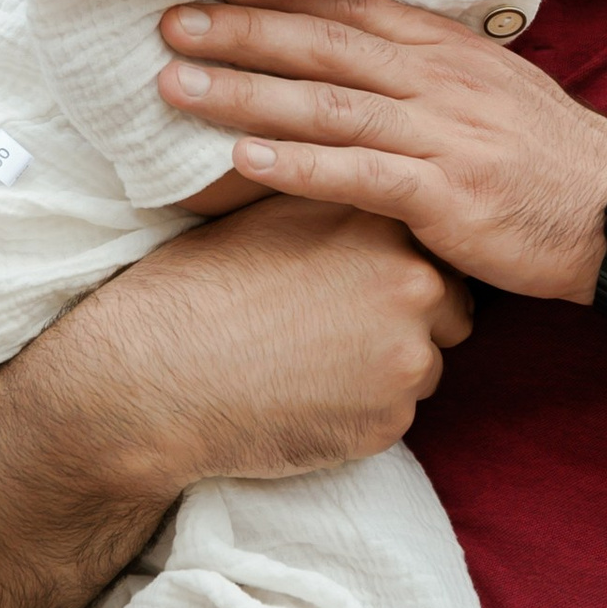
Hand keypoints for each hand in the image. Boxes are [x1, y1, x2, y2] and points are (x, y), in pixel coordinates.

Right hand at [70, 190, 471, 495]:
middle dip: (409, 320)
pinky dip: (362, 413)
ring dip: (387, 370)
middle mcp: (414, 285)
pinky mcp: (391, 422)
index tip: (361, 279)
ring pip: (425, 365)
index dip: (399, 264)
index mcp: (385, 222)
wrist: (157, 374)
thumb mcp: (270, 210)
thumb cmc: (203, 286)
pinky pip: (396, 415)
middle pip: (450, 307)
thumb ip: (337, 196)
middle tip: (336, 328)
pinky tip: (306, 399)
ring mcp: (408, 358)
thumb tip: (370, 185)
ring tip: (313, 364)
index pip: (435, 243)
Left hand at [156, 0, 606, 302]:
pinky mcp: (448, 195)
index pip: (351, 5)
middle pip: (325, 44)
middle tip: (167, 22)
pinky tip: (243, 164)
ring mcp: (444, 135)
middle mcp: (440, 80)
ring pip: (329, 105)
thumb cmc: (548, 160)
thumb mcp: (492, 92)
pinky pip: (360, 175)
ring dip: (247, 94)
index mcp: (447, 51)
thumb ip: (426, 70)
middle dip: (242, 30)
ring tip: (177, 87)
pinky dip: (298, 168)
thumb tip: (358, 52)